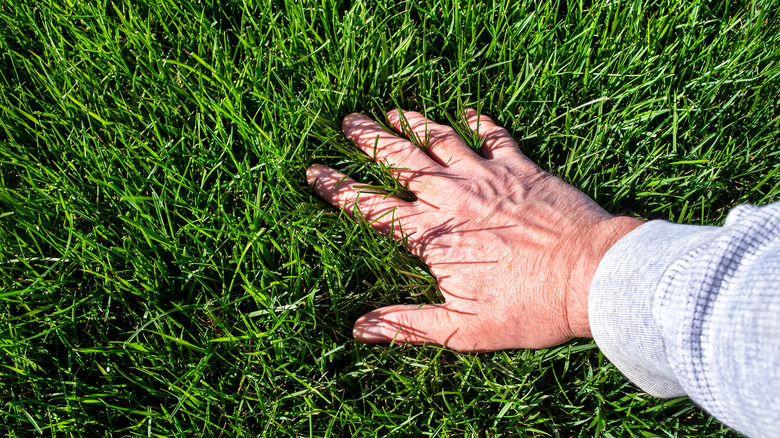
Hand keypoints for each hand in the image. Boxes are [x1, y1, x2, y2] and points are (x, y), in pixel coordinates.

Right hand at [307, 109, 641, 351]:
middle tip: (348, 122)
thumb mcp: (463, 329)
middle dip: (369, 140)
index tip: (315, 172)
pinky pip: (495, 135)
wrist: (590, 276)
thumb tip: (360, 329)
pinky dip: (479, 122)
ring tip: (390, 111)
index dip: (338, 189)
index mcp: (431, 235)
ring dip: (412, 123)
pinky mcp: (521, 166)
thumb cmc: (529, 308)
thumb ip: (408, 324)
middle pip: (400, 161)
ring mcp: (487, 175)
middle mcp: (451, 196)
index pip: (371, 207)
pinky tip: (469, 111)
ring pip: (439, 139)